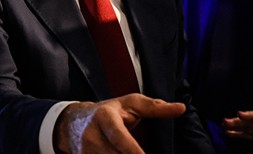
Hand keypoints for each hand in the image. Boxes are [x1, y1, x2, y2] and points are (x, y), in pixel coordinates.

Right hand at [55, 93, 185, 153]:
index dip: (132, 150)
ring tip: (132, 151)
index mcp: (105, 117)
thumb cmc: (108, 112)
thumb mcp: (129, 104)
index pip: (120, 137)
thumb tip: (181, 108)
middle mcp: (92, 135)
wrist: (71, 123)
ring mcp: (85, 152)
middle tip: (142, 153)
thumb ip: (155, 107)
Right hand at [223, 110, 252, 153]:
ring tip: (223, 124)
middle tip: (225, 121)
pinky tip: (228, 132)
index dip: (251, 115)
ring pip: (247, 125)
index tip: (240, 113)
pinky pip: (247, 132)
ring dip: (236, 124)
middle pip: (251, 121)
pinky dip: (238, 132)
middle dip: (239, 120)